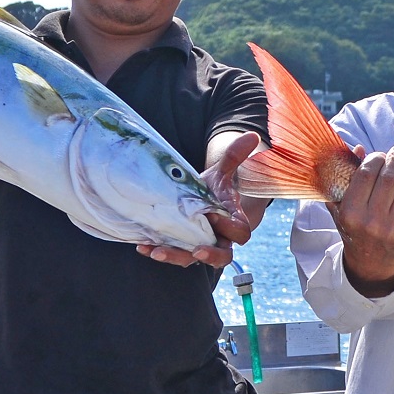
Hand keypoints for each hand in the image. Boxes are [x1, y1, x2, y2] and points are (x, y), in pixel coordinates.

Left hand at [137, 131, 263, 267]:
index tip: (213, 214)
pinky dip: (156, 250)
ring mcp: (198, 247)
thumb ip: (234, 157)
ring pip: (190, 259)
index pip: (240, 233)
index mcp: (232, 223)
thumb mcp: (222, 172)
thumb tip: (252, 135)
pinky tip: (142, 246)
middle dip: (210, 255)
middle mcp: (218, 239)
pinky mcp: (180, 248)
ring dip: (174, 256)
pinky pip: (170, 254)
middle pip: (222, 257)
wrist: (200, 201)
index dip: (229, 227)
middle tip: (197, 250)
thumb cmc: (214, 189)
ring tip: (156, 251)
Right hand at [333, 143, 393, 296]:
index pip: (367, 174)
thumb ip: (347, 178)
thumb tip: (360, 149)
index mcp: (351, 213)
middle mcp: (372, 223)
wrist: (371, 264)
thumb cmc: (355, 230)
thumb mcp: (342, 207)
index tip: (381, 154)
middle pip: (389, 178)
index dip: (376, 158)